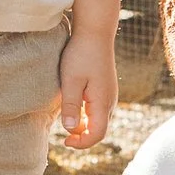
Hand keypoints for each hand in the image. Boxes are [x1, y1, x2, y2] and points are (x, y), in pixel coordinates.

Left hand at [56, 28, 116, 149]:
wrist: (95, 31)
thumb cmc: (81, 54)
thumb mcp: (71, 80)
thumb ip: (71, 106)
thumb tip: (70, 130)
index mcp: (103, 102)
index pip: (97, 134)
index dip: (82, 143)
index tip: (65, 141)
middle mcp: (110, 101)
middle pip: (99, 130)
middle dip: (82, 137)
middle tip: (64, 137)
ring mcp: (109, 94)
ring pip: (99, 120)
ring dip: (84, 126)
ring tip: (67, 120)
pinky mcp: (105, 88)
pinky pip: (98, 110)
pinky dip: (86, 116)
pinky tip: (73, 108)